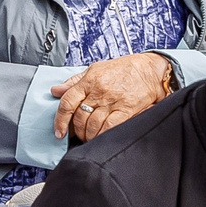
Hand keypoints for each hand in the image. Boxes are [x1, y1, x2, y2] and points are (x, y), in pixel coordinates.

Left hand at [50, 52, 173, 140]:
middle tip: (78, 135)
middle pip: (79, 117)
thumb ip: (74, 81)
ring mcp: (113, 100)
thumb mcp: (96, 69)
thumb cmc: (123, 69)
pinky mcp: (126, 109)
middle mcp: (99, 91)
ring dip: (88, 135)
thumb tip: (55, 90)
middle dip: (76, 131)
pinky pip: (109, 127)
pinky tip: (100, 137)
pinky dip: (102, 135)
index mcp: (89, 80)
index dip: (60, 120)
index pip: (67, 101)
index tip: (59, 132)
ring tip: (89, 137)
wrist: (150, 70)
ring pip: (92, 125)